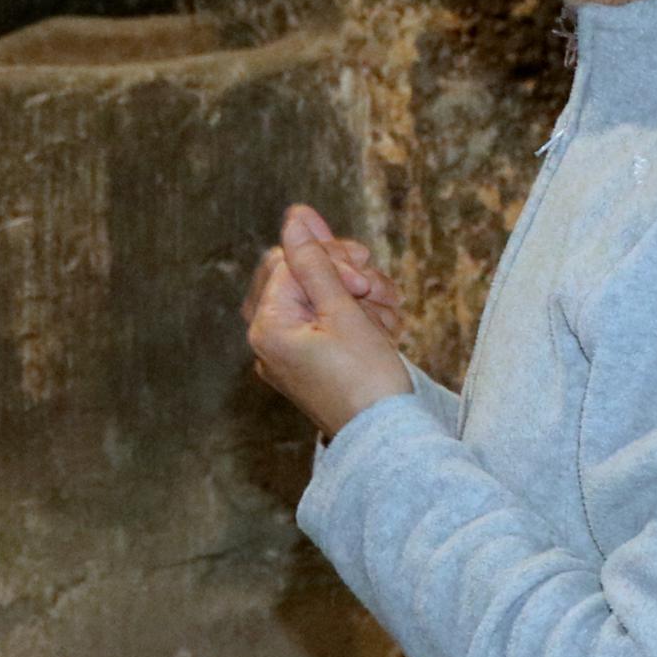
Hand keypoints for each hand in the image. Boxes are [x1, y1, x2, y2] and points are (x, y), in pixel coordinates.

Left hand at [243, 203, 413, 438]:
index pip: (291, 262)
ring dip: (362, 299)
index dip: (333, 260)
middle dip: (349, 278)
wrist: (390, 441)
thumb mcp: (344, 311)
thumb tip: (294, 216)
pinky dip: (359, 320)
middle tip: (380, 295)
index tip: (366, 281)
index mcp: (266, 326)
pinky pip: (330, 324)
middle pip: (304, 277)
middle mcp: (268, 340)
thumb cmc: (367, 380)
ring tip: (388, 322)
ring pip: (323, 298)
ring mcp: (289, 354)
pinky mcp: (312, 363)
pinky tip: (383, 332)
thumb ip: (316, 261)